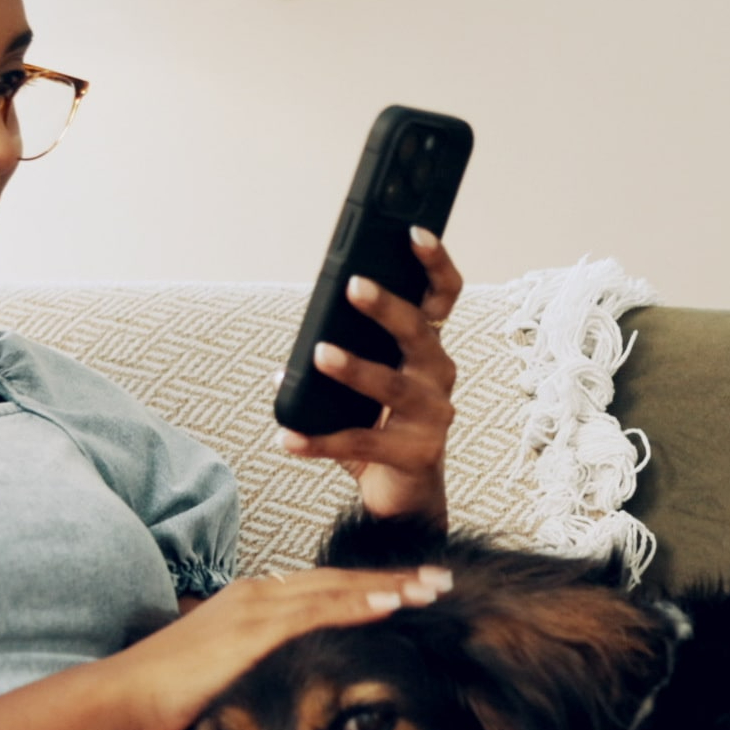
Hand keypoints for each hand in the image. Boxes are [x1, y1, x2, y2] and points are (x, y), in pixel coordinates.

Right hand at [96, 564, 452, 729]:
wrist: (127, 693)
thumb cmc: (167, 690)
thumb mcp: (220, 668)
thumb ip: (252, 662)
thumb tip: (278, 676)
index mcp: (252, 600)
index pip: (322, 588)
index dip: (367, 586)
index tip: (408, 588)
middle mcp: (259, 594)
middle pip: (338, 580)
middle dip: (392, 578)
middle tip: (439, 579)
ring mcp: (258, 608)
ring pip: (337, 590)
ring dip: (389, 586)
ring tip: (433, 588)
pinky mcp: (256, 628)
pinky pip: (320, 611)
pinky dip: (361, 603)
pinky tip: (394, 603)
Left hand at [279, 227, 465, 522]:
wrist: (405, 496)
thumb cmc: (384, 427)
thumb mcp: (366, 387)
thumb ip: (339, 360)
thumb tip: (291, 358)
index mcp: (426, 351)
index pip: (441, 297)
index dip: (434, 264)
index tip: (413, 233)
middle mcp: (438, 377)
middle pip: (419, 333)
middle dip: (387, 307)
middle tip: (354, 285)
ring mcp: (433, 418)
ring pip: (393, 386)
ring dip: (355, 368)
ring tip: (320, 354)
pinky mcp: (417, 455)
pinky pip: (362, 443)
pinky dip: (319, 440)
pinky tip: (288, 438)